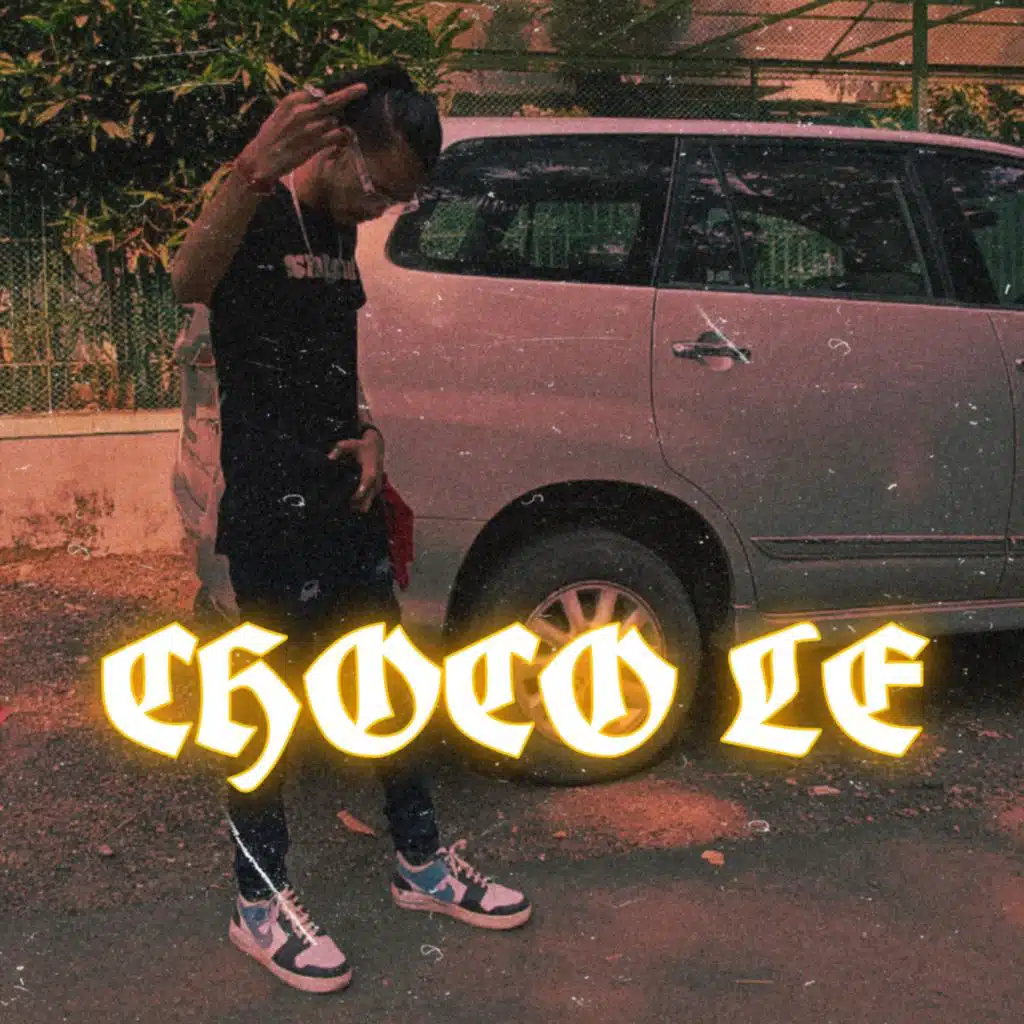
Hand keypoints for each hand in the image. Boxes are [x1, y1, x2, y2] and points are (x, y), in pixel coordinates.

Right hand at [238, 82, 368, 184]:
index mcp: (292, 101)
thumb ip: (300, 104)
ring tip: (335, 131)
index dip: (333, 91)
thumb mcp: (282, 113)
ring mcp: (309, 128)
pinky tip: (339, 140)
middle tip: (363, 88)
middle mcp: (301, 111)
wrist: (263, 158)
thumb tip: (319, 97)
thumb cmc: (273, 135)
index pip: (318, 91)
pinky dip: (340, 137)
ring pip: (335, 121)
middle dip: (349, 94)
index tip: (346, 88)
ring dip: (338, 125)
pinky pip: (336, 136)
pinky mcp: (314, 144)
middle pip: (331, 101)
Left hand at [328, 431, 383, 513]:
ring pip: (368, 503)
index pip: (368, 480)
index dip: (361, 490)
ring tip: (342, 506)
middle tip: (341, 506)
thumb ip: (340, 448)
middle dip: (356, 503)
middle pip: (369, 497)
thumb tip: (329, 458)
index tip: (352, 499)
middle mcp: (376, 480)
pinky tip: (347, 505)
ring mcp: (377, 486)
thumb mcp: (350, 444)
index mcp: (371, 469)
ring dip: (357, 505)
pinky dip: (359, 504)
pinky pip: (368, 502)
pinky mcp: (376, 490)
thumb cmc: (362, 446)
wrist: (375, 448)